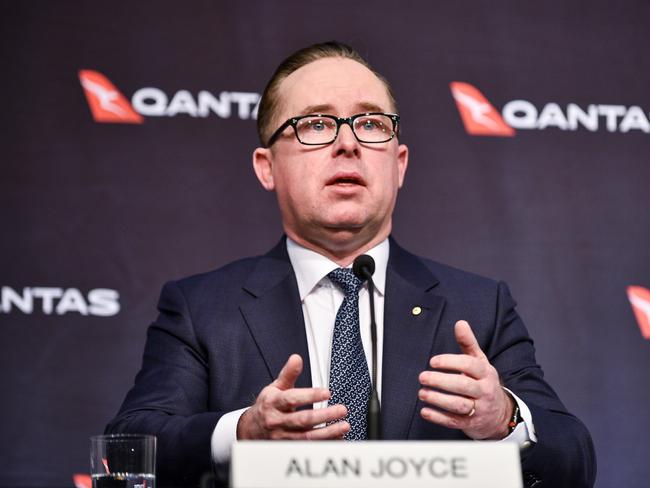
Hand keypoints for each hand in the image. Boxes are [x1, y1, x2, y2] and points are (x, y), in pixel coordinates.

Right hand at [237, 354, 349, 439]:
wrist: (252, 429)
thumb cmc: (267, 406)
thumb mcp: (275, 387)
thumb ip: (288, 374)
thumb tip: (296, 359)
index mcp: (273, 403)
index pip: (292, 399)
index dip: (310, 396)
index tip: (327, 392)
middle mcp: (277, 421)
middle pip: (302, 420)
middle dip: (324, 415)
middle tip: (341, 410)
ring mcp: (282, 437)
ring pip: (307, 437)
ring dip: (328, 433)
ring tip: (343, 426)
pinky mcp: (288, 448)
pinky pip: (308, 447)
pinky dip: (324, 444)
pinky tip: (337, 438)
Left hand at [418, 320, 513, 439]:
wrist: (501, 414)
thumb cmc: (484, 382)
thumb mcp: (480, 361)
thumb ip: (468, 343)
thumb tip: (460, 323)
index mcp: (485, 373)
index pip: (470, 365)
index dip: (451, 362)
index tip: (433, 361)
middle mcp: (484, 390)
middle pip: (463, 385)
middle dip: (441, 381)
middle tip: (423, 377)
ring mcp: (479, 408)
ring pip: (459, 405)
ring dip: (438, 399)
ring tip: (422, 393)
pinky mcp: (471, 424)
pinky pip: (455, 421)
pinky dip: (439, 417)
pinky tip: (425, 411)